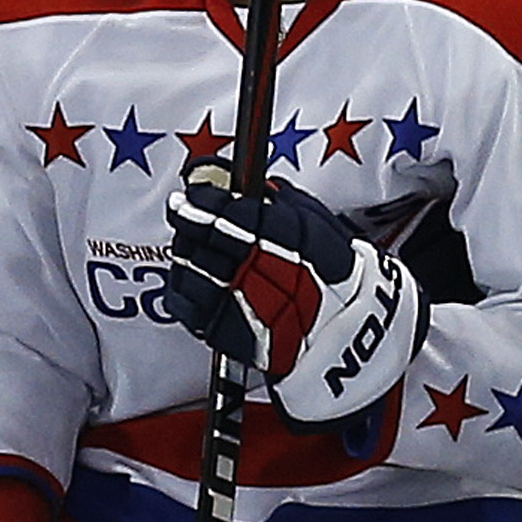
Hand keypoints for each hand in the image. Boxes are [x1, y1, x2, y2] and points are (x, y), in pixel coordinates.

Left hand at [165, 170, 424, 422]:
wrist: (341, 336)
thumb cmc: (330, 279)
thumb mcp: (319, 229)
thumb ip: (285, 205)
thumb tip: (257, 185)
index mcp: (289, 244)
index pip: (237, 214)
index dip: (210, 198)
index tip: (195, 186)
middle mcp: (260, 272)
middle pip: (208, 237)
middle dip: (190, 217)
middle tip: (180, 206)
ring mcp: (237, 303)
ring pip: (190, 265)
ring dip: (185, 247)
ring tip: (190, 238)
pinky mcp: (219, 330)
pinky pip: (182, 300)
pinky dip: (180, 281)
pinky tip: (188, 270)